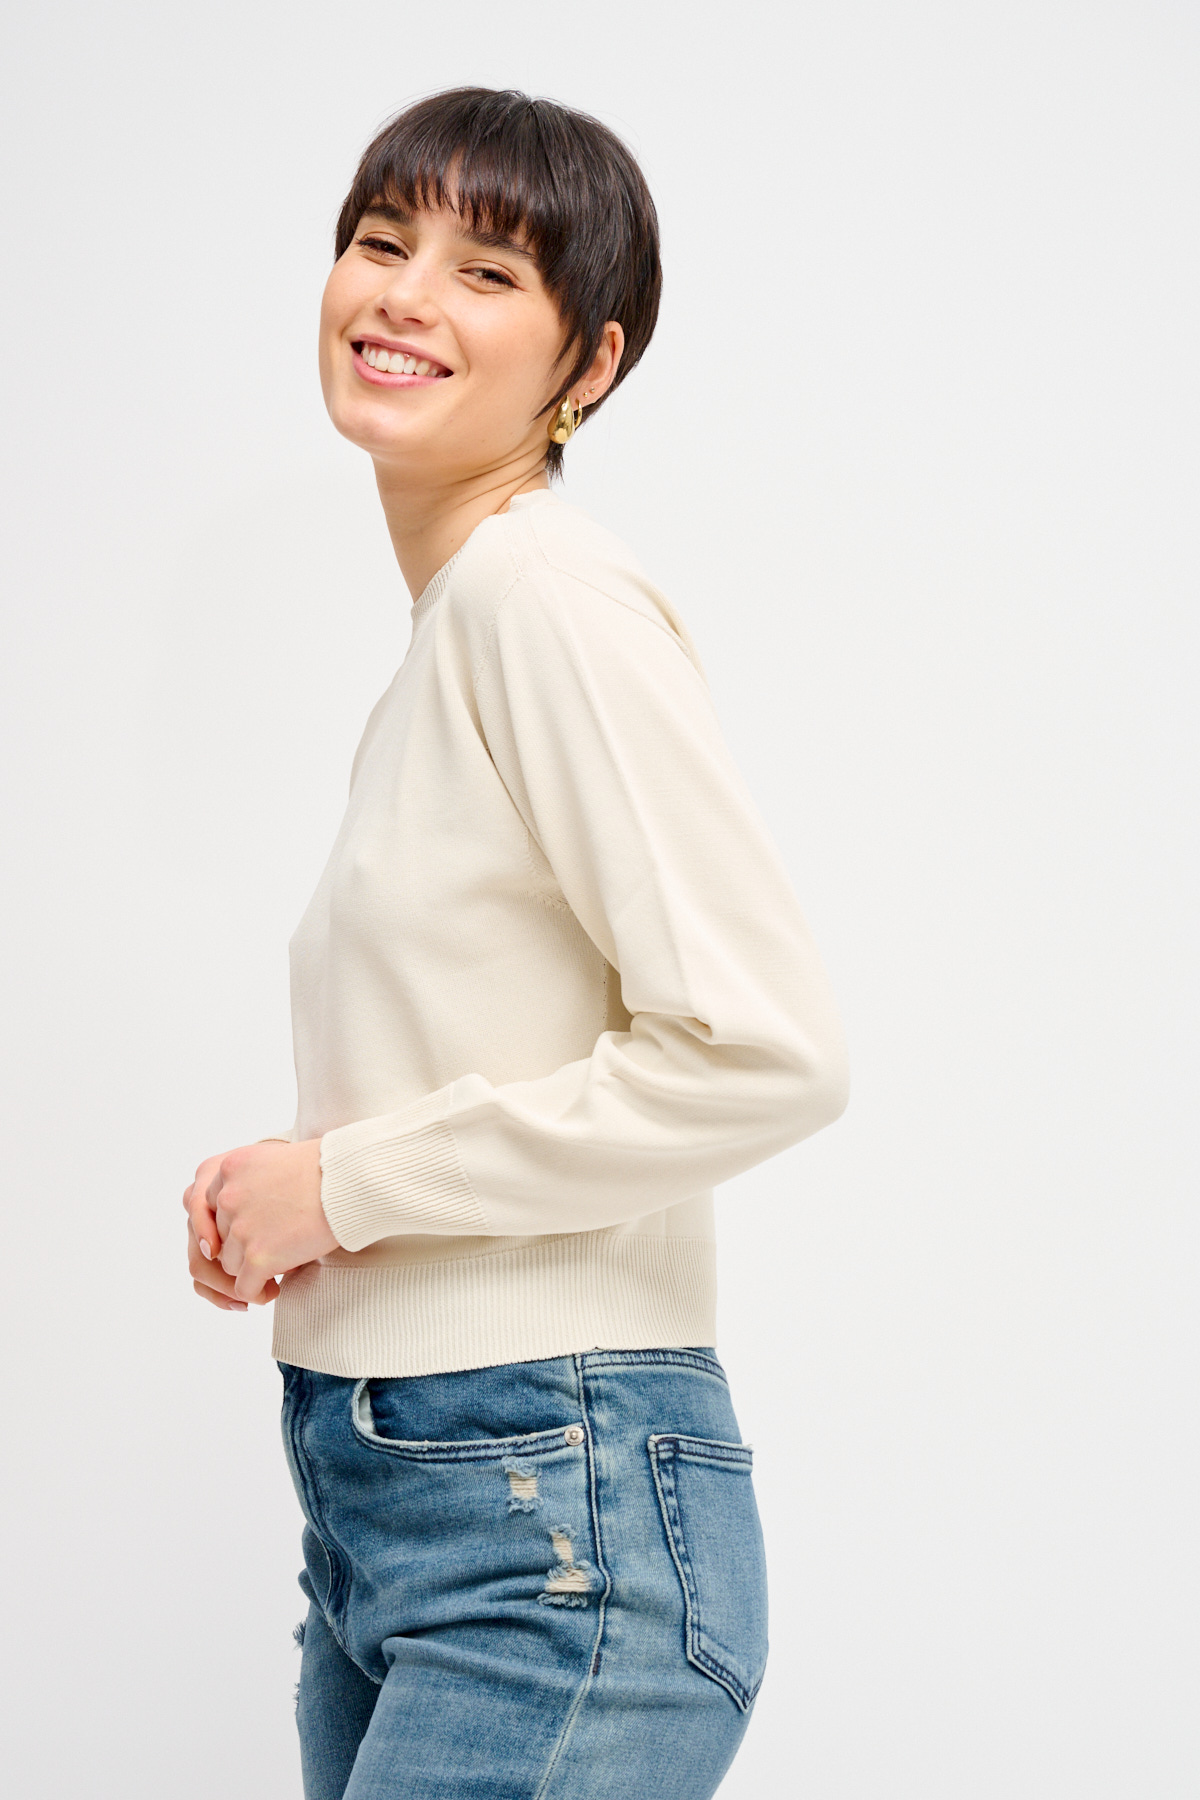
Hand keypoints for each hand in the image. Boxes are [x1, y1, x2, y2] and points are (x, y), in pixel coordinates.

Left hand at [182, 1139, 336, 1305]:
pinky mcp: (258, 1257)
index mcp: (229, 1169)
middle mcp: (228, 1197)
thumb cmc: (325, 1169)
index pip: (210, 1207)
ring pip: (230, 1265)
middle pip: (220, 1238)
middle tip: (267, 1251)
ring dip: (251, 1270)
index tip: (247, 1235)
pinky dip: (257, 1293)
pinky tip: (273, 1289)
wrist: (349, 1181)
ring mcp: (242, 1228)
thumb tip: (242, 1216)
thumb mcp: (272, 1159)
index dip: (229, 1226)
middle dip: (241, 1248)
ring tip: (275, 1269)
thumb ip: (247, 1183)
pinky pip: (244, 1288)